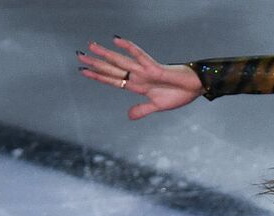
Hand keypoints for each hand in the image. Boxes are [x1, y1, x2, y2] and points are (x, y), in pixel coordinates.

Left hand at [76, 36, 202, 119]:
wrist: (194, 88)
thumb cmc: (178, 94)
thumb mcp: (158, 106)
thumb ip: (142, 109)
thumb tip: (128, 116)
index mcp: (137, 86)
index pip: (113, 80)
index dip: (98, 76)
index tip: (83, 70)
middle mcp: (138, 76)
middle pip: (112, 69)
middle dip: (96, 63)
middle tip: (79, 55)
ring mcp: (145, 71)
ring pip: (121, 61)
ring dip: (106, 54)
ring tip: (91, 46)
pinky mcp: (154, 68)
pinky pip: (139, 55)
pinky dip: (128, 48)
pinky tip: (116, 39)